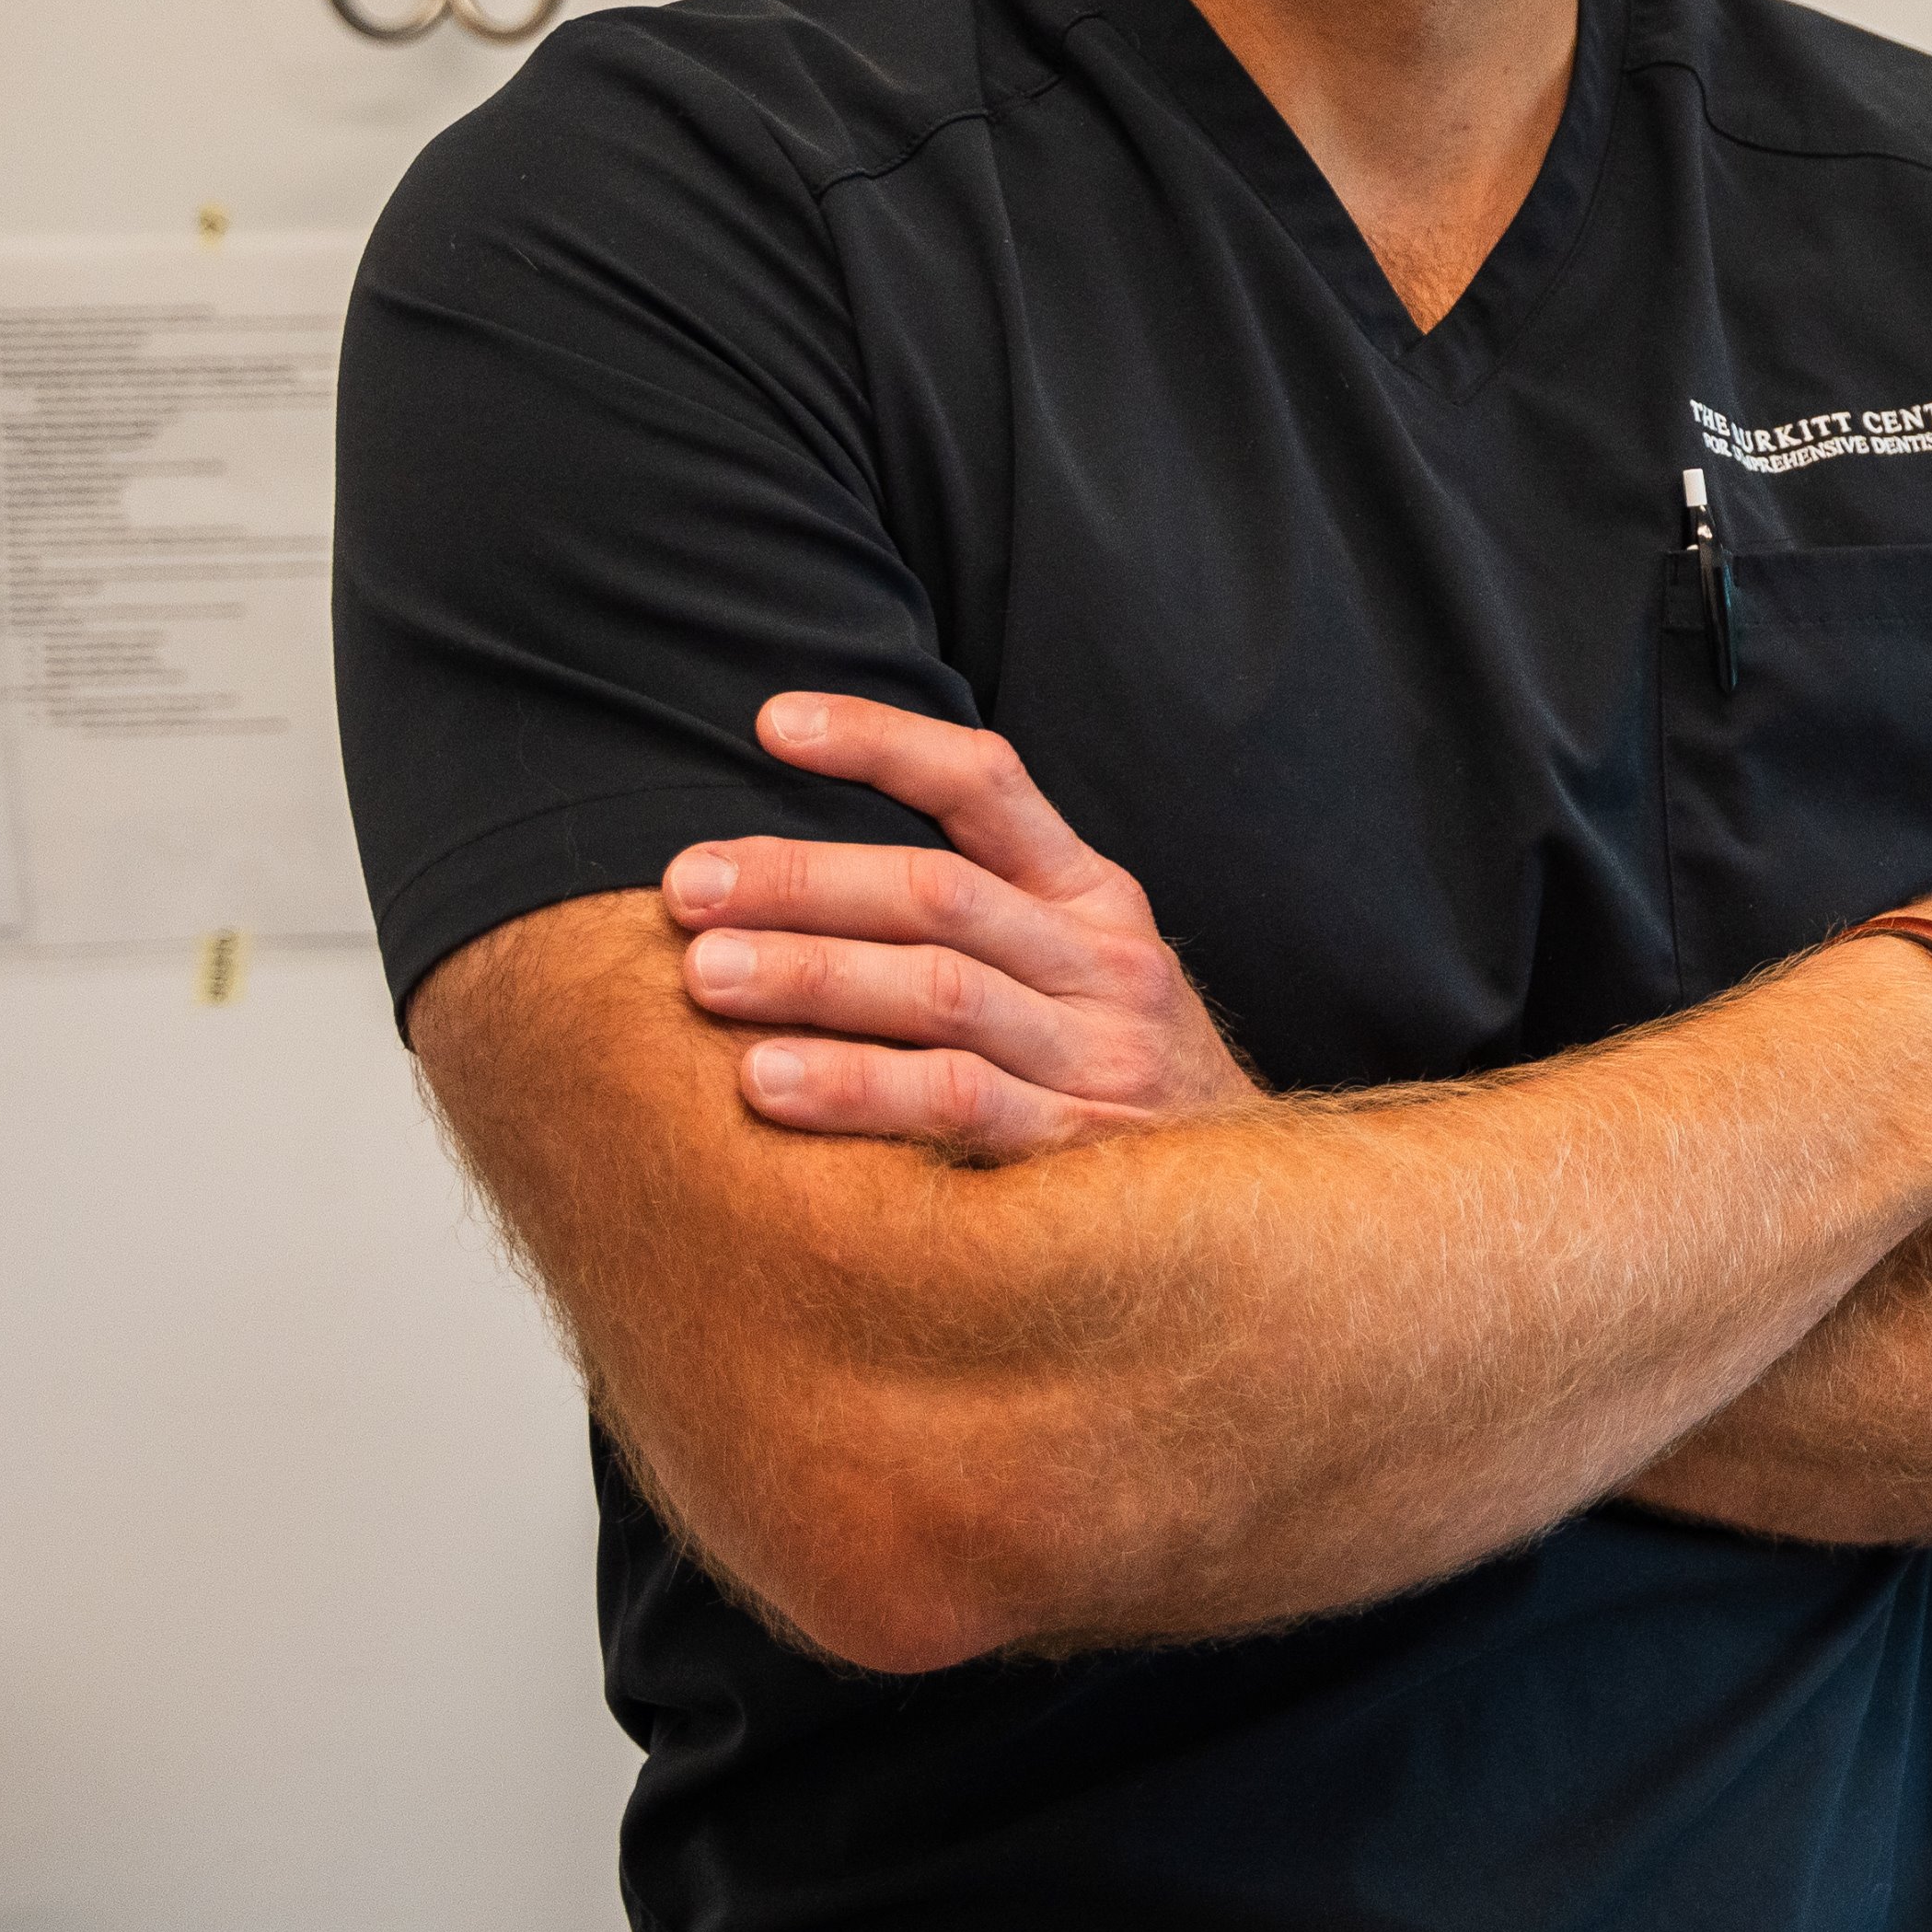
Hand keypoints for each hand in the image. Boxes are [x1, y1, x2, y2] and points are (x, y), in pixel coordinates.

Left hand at [664, 694, 1259, 1162]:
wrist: (1243, 1207)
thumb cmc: (1110, 1073)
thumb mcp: (1075, 968)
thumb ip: (976, 914)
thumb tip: (789, 865)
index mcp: (1092, 896)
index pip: (987, 784)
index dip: (881, 742)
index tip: (769, 725)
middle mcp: (1104, 962)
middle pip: (941, 894)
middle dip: (803, 883)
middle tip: (688, 887)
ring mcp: (1099, 1055)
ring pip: (941, 992)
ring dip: (814, 977)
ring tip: (705, 974)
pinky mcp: (1079, 1148)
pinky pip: (956, 1103)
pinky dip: (857, 1088)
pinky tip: (767, 1083)